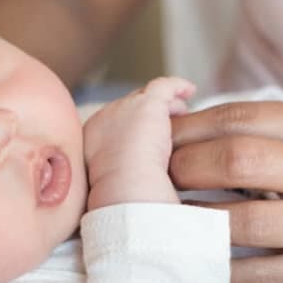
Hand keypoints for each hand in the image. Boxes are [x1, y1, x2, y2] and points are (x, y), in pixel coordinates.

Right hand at [84, 77, 192, 209]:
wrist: (124, 186)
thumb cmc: (118, 196)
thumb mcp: (110, 185)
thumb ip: (118, 175)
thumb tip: (130, 184)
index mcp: (92, 138)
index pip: (114, 125)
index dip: (131, 127)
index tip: (143, 137)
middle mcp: (105, 118)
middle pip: (129, 108)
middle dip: (147, 115)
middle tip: (165, 124)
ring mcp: (125, 108)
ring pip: (147, 97)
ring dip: (164, 103)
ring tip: (181, 109)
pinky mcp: (148, 104)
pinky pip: (164, 87)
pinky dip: (177, 86)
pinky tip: (190, 91)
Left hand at [171, 99, 282, 282]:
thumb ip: (276, 131)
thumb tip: (195, 127)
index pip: (242, 118)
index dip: (189, 127)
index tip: (159, 137)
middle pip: (238, 160)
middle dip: (186, 168)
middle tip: (158, 179)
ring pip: (248, 220)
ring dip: (198, 220)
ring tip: (170, 218)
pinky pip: (269, 274)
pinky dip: (228, 268)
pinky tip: (203, 261)